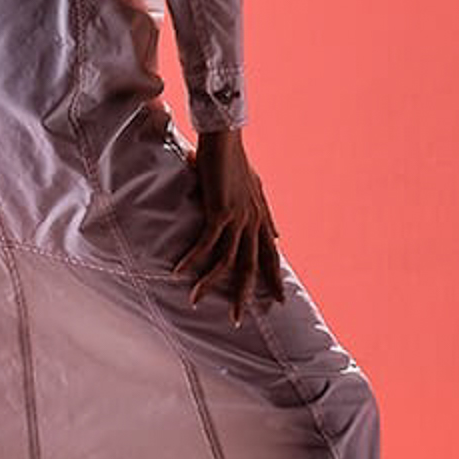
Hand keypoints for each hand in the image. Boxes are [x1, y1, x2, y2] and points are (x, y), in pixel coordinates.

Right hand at [170, 125, 284, 324]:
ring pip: (227, 261)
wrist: (226, 139)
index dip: (275, 279)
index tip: (279, 301)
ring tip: (195, 300)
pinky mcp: (220, 212)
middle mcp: (253, 222)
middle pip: (251, 266)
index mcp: (261, 218)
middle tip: (237, 319)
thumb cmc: (236, 160)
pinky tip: (179, 272)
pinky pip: (206, 244)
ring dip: (209, 282)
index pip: (271, 255)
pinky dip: (192, 259)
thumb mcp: (257, 190)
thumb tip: (277, 235)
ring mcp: (237, 219)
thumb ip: (266, 215)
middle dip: (244, 294)